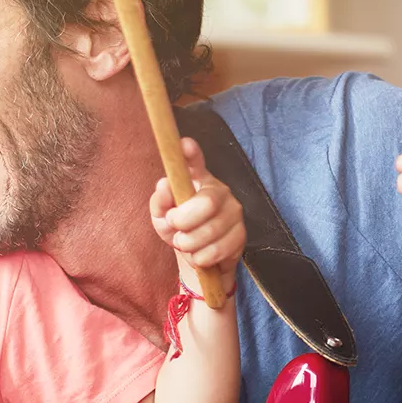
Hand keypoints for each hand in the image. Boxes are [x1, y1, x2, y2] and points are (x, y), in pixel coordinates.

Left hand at [150, 138, 243, 294]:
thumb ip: (160, 202)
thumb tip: (164, 185)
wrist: (198, 256)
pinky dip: (200, 258)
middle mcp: (220, 191)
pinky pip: (216, 251)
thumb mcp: (162, 216)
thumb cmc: (179, 229)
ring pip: (210, 232)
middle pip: (207, 203)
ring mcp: (234, 212)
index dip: (191, 154)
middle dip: (185, 222)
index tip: (184, 144)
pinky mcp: (241, 234)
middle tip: (175, 229)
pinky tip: (199, 254)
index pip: (195, 162)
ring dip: (189, 244)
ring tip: (185, 243)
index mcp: (197, 180)